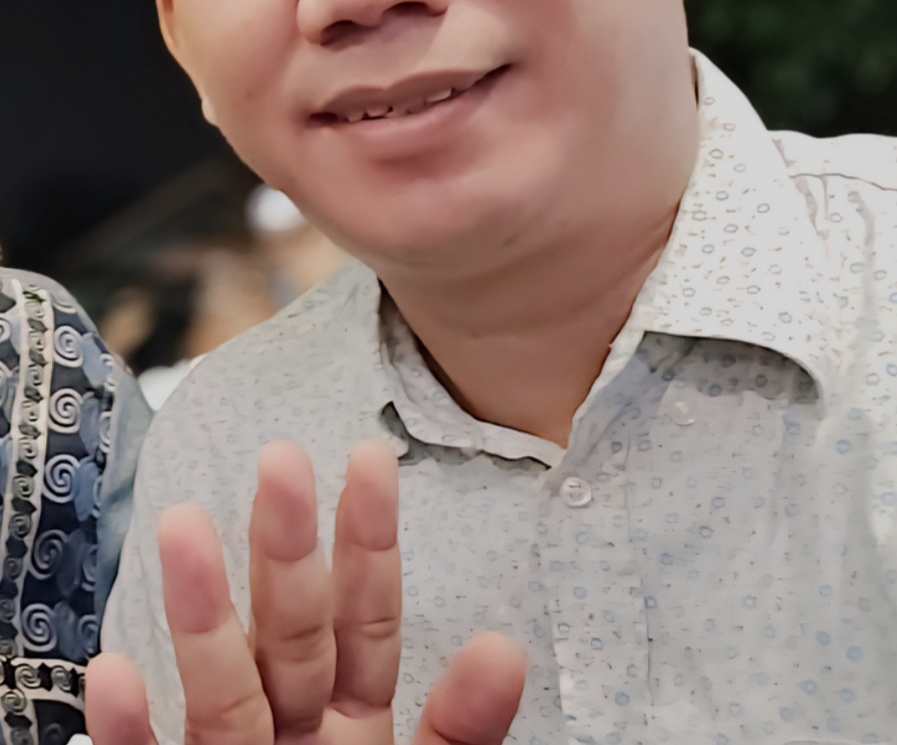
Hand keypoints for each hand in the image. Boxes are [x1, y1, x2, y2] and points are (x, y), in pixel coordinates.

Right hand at [86, 441, 525, 744]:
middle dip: (286, 550)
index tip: (370, 460)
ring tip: (185, 527)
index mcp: (360, 726)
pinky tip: (113, 674)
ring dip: (200, 615)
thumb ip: (461, 731)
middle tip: (281, 458)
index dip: (371, 543)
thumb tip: (503, 646)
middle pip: (293, 635)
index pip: (369, 621)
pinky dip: (133, 732)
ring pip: (221, 693)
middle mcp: (295, 738)